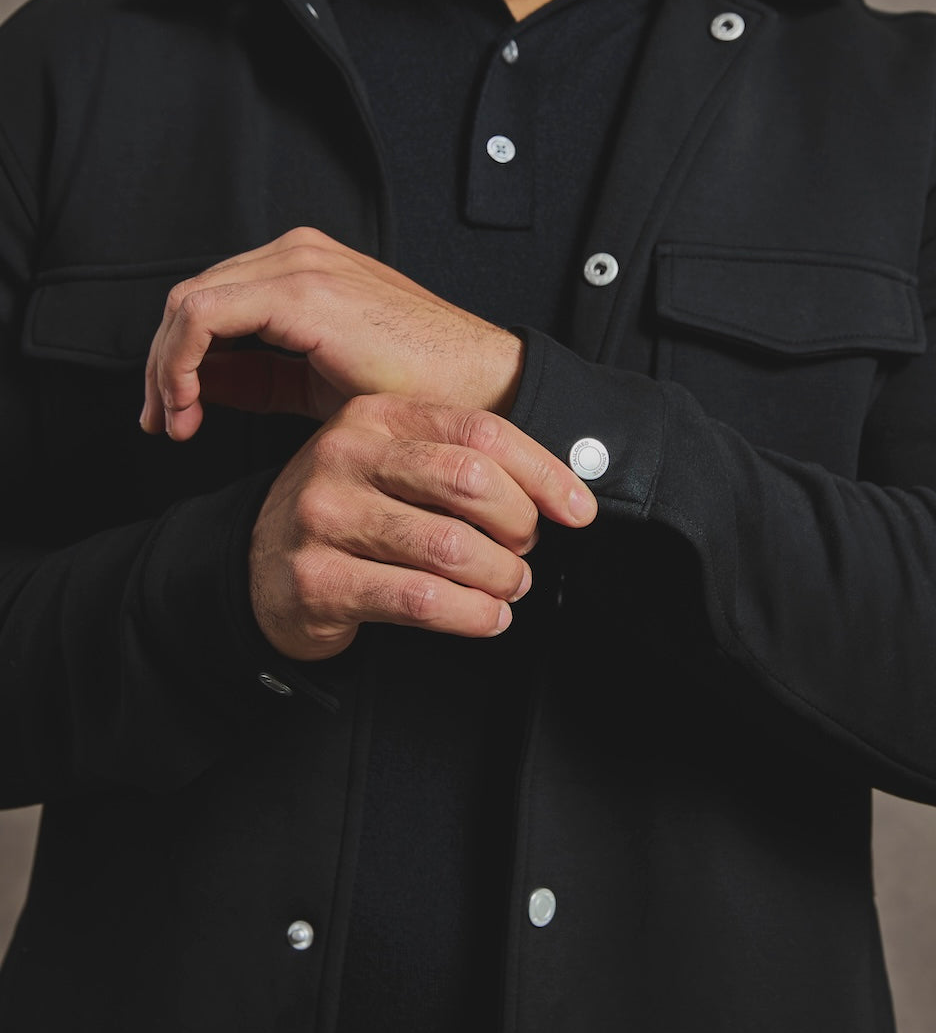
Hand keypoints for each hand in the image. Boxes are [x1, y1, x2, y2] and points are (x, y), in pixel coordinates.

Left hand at [140, 228, 524, 439]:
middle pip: (190, 298)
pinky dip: (181, 362)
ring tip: (175, 421)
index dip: (175, 358)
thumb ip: (257, 377)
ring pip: (186, 304)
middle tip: (160, 422)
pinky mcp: (299, 290)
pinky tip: (191, 405)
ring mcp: (298, 264)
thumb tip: (196, 386)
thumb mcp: (316, 385)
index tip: (172, 413)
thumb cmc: (418, 391)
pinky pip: (203, 316)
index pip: (210, 300)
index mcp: (304, 268)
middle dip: (162, 365)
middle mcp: (297, 254)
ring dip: (167, 367)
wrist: (479, 388)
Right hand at [248, 393, 596, 660]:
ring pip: (450, 546)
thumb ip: (460, 462)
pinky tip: (484, 616)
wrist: (260, 570)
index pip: (480, 432)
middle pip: (468, 480)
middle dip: (518, 525)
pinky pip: (419, 599)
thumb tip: (560, 489)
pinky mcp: (316, 579)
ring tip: (508, 587)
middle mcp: (343, 455)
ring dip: (500, 576)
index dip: (543, 473)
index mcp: (373, 416)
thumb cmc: (349, 514)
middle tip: (525, 550)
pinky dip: (471, 614)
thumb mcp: (393, 466)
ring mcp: (323, 516)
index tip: (578, 509)